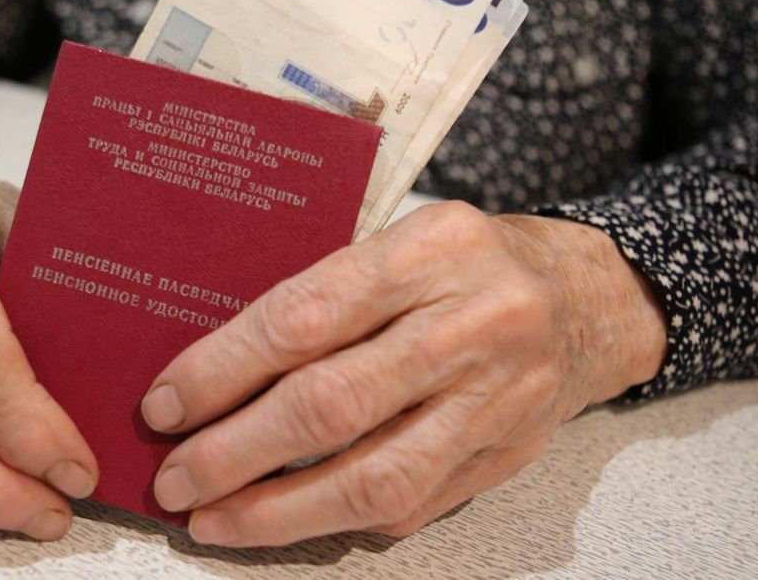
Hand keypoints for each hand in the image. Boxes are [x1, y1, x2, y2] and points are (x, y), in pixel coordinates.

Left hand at [141, 201, 666, 545]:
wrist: (590, 300)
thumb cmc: (474, 263)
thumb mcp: (406, 236)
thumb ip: (329, 289)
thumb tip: (218, 361)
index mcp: (432, 250)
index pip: (307, 314)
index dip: (225, 367)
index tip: (167, 402)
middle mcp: (470, 323)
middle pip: (333, 402)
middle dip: (236, 451)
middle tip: (176, 476)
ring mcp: (494, 399)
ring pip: (373, 475)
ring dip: (278, 510)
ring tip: (214, 519)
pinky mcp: (504, 456)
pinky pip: (412, 504)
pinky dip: (337, 518)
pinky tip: (286, 520)